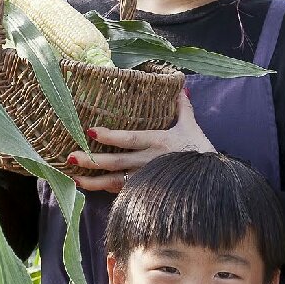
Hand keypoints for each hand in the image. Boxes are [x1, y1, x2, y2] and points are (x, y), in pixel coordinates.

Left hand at [66, 90, 213, 191]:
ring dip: (93, 181)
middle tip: (71, 156)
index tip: (91, 131)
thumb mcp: (192, 128)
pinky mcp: (147, 195)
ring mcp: (147, 181)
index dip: (110, 137)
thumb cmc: (201, 154)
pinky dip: (105, 192)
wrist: (213, 183)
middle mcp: (149, 162)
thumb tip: (181, 88)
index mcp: (158, 143)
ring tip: (74, 177)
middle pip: (116, 162)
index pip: (130, 139)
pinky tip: (89, 188)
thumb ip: (183, 108)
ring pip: (115, 182)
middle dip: (92, 160)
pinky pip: (123, 193)